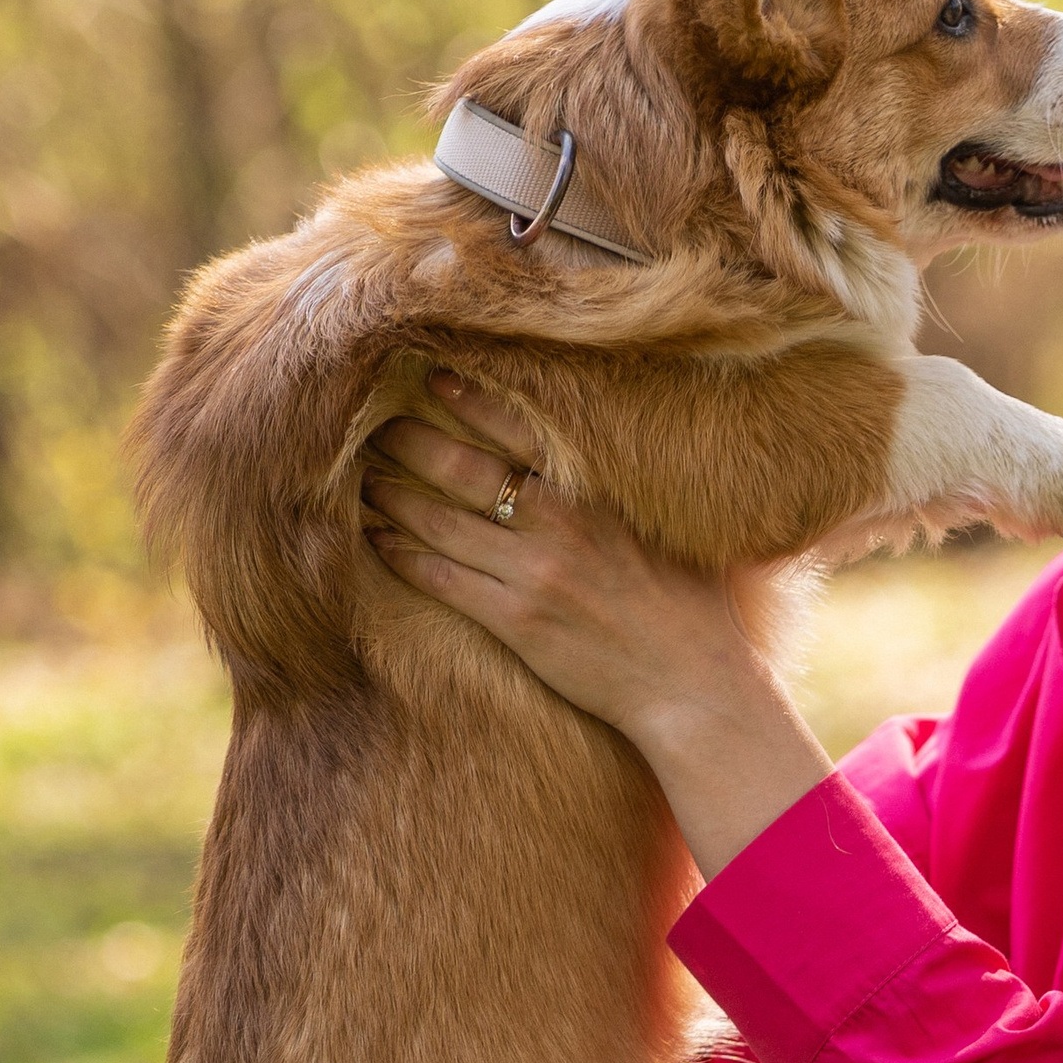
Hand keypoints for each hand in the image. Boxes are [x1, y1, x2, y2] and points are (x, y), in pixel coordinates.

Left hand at [362, 374, 748, 739]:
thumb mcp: (681, 530)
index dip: (471, 400)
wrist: (693, 684)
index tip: (435, 379)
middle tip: (375, 425)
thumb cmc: (697, 611)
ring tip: (365, 478)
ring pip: (442, 521)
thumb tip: (633, 459)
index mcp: (598, 493)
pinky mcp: (516, 620)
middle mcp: (560, 523)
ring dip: (394, 496)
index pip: (521, 430)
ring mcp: (534, 572)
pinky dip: (405, 556)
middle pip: (465, 469)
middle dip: (412, 442)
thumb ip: (640, 492)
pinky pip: (443, 579)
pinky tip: (378, 540)